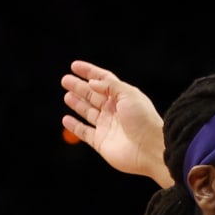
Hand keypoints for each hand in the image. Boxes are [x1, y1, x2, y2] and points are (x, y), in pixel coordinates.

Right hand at [61, 60, 171, 186]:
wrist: (150, 149)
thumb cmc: (144, 119)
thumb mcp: (129, 94)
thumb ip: (110, 86)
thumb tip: (92, 83)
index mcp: (123, 98)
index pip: (104, 81)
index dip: (89, 72)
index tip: (74, 66)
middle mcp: (115, 111)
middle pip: (93, 95)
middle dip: (79, 87)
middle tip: (65, 80)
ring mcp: (107, 127)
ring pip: (88, 112)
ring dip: (77, 103)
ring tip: (67, 95)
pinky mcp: (101, 142)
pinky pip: (84, 132)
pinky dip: (75, 126)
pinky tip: (66, 119)